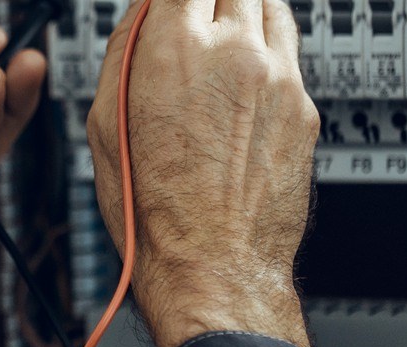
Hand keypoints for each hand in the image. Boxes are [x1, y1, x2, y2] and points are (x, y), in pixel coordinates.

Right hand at [87, 0, 316, 346]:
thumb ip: (123, 53)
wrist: (211, 261)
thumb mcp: (104, 122)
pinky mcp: (303, 105)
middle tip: (190, 21)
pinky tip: (243, 78)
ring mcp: (276, 76)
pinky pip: (289, 52)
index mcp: (174, 48)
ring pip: (268, 5)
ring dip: (241, 10)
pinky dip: (266, 49)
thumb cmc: (151, 206)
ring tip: (221, 37)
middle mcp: (233, 52)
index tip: (162, 8)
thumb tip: (138, 18)